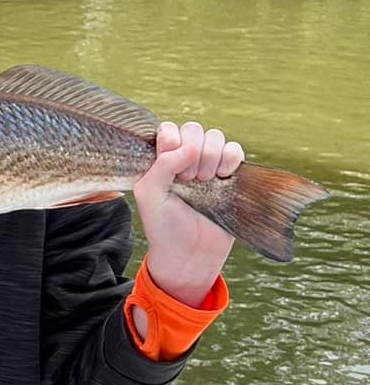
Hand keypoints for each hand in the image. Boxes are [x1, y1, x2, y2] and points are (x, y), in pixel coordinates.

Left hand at [132, 121, 244, 306]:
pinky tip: (223, 176)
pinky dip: (231, 158)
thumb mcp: (149, 194)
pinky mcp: (230, 175)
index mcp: (161, 159)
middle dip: (193, 152)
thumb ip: (162, 164)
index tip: (172, 170)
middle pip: (195, 129)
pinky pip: (236, 149)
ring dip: (211, 156)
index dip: (173, 143)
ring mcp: (208, 165)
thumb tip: (191, 146)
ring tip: (204, 181)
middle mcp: (184, 158)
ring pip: (215, 136)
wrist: (190, 254)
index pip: (170, 129)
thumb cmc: (164, 226)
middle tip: (188, 180)